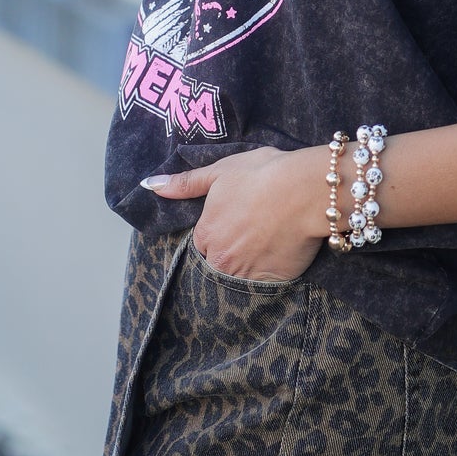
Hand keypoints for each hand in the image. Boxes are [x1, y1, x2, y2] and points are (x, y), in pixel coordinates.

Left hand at [140, 145, 327, 281]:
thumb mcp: (221, 171)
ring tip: (268, 243)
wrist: (306, 190)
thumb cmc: (263, 174)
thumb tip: (150, 185)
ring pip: (241, 276)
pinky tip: (281, 253)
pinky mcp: (273, 282)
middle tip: (256, 232)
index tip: (239, 219)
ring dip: (251, 263)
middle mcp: (220, 260)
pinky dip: (271, 272)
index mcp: (205, 234)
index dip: (221, 230)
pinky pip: (266, 284)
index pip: (204, 242)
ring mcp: (246, 274)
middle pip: (220, 263)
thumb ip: (185, 183)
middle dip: (233, 251)